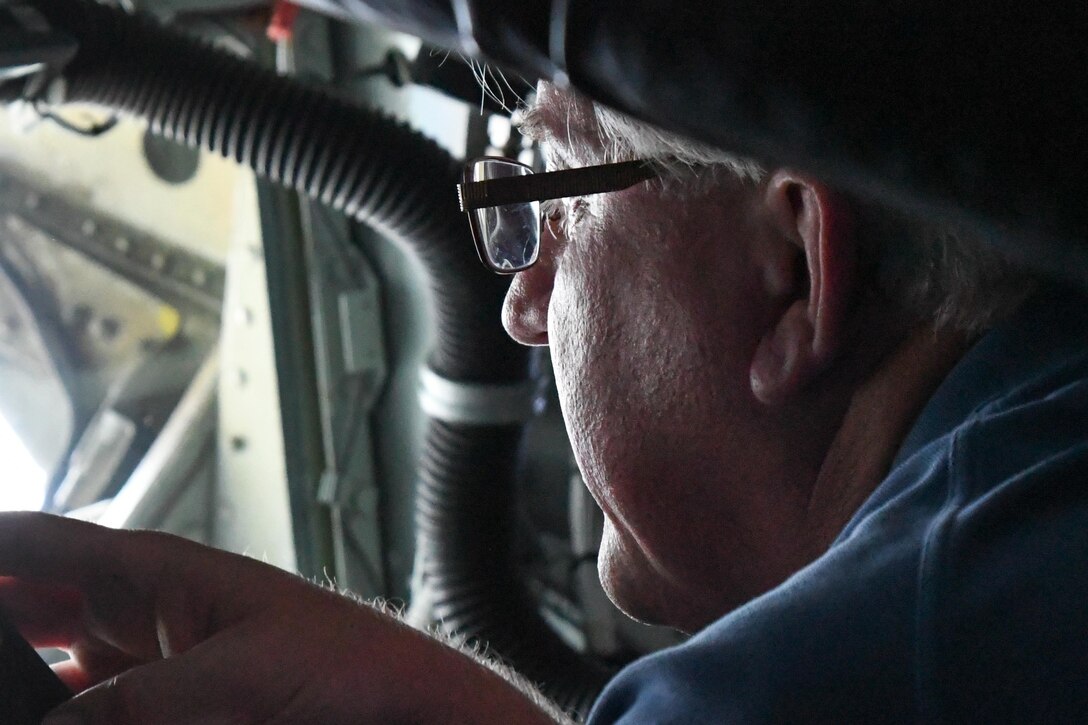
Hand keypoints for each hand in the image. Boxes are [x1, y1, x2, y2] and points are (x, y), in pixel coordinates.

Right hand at [0, 512, 553, 723]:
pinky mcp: (172, 706)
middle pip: (34, 611)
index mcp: (158, 573)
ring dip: (25, 679)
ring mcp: (153, 662)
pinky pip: (97, 706)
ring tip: (2, 689)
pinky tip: (46, 717)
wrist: (404, 704)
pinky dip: (65, 708)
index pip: (39, 548)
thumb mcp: (239, 673)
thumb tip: (58, 723)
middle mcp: (145, 611)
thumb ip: (139, 701)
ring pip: (58, 667)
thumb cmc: (346, 659)